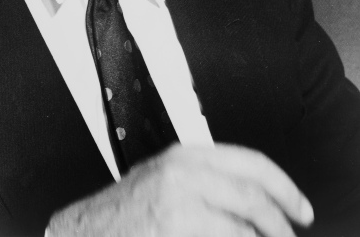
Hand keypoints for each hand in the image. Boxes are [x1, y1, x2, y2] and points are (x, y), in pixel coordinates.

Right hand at [47, 143, 313, 235]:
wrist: (85, 233)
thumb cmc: (125, 213)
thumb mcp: (166, 181)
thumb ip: (206, 182)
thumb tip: (253, 203)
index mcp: (185, 156)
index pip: (250, 162)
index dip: (284, 187)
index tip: (300, 208)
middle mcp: (183, 174)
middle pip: (252, 195)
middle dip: (279, 222)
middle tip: (289, 236)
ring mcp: (178, 205)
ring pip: (243, 226)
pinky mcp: (174, 229)